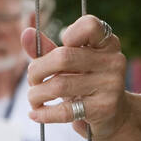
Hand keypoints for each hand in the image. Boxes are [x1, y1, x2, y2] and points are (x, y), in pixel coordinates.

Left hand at [22, 15, 129, 140]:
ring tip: (33, 98)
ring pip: (59, 85)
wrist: (114, 115)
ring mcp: (110, 85)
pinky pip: (65, 110)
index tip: (60, 47)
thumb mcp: (69, 64)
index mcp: (107, 43)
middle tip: (32, 80)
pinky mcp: (103, 108)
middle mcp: (113, 61)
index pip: (90, 25)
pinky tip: (35, 114)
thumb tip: (26, 33)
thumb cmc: (86, 82)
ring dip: (36, 94)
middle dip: (37, 70)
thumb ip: (48, 48)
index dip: (70, 32)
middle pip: (63, 57)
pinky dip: (44, 113)